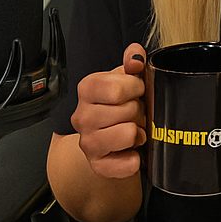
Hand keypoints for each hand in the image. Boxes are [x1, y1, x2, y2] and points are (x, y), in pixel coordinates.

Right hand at [72, 43, 147, 178]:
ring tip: (133, 131)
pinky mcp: (98, 166)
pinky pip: (128, 163)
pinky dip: (135, 158)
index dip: (136, 88)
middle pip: (127, 110)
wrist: (109, 140)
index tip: (136, 92)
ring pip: (128, 134)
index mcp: (87, 89)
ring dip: (138, 133)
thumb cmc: (120, 105)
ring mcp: (87, 143)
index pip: (117, 88)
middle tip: (135, 114)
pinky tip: (130, 151)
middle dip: (139, 111)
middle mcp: (82, 116)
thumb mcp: (126, 79)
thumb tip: (135, 55)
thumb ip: (132, 62)